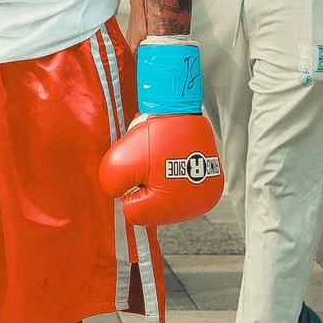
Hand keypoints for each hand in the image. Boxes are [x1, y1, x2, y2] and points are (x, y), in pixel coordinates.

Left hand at [99, 39, 223, 228]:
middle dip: (144, 188)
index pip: (136, 213)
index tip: (136, 168)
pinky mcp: (210, 182)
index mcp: (175, 206)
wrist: (178, 109)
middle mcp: (197, 206)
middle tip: (148, 163)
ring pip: (167, 200)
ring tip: (160, 161)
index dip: (128, 189)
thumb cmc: (150, 135)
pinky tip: (170, 162)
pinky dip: (171, 179)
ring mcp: (207, 194)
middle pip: (154, 209)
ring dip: (158, 184)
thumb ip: (112, 186)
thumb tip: (119, 196)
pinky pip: (181, 189)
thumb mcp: (117, 162)